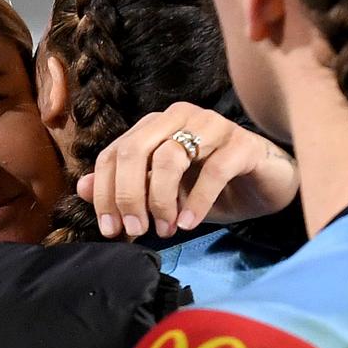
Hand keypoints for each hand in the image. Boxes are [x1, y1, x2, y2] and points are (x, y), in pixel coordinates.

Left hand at [76, 102, 298, 238]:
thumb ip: (123, 186)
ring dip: (161, 201)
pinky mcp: (242, 143)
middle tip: (134, 230)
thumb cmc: (208, 186)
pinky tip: (187, 224)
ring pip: (170, 158)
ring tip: (165, 230)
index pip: (114, 153)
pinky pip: (212, 170)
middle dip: (128, 196)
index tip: (110, 229)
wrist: (264, 184)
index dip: (106, 193)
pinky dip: (195, 202)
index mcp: (153, 125)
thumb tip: (82, 188)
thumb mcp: (161, 192)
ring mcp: (212, 125)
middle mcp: (178, 117)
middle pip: (135, 150)